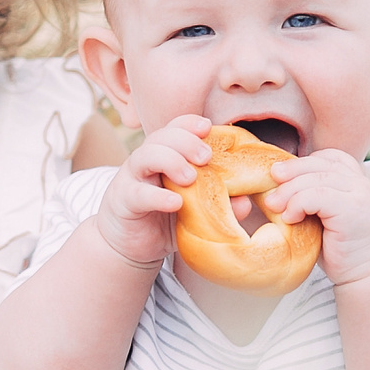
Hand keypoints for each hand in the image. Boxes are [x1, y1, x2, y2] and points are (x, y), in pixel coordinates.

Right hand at [93, 114, 211, 270]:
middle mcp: (146, 161)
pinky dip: (157, 197)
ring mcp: (132, 179)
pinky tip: (175, 203)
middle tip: (206, 156)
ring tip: (191, 177)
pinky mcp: (123, 202)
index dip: (189, 124)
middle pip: (161, 137)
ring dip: (170, 161)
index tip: (208, 127)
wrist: (130, 245)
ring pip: (145, 156)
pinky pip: (138, 193)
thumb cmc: (165, 220)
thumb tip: (246, 203)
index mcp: (164, 155)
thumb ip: (219, 205)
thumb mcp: (195, 212)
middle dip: (185, 141)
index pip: (174, 129)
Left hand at [265, 150, 369, 286]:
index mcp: (360, 184)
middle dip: (291, 171)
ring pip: (316, 178)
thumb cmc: (347, 254)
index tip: (284, 177)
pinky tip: (289, 217)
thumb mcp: (330, 221)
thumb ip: (316, 202)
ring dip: (289, 190)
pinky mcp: (353, 209)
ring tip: (273, 205)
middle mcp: (363, 185)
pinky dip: (297, 203)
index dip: (305, 163)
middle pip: (321, 163)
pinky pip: (317, 195)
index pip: (332, 158)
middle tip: (269, 181)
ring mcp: (361, 195)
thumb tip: (280, 190)